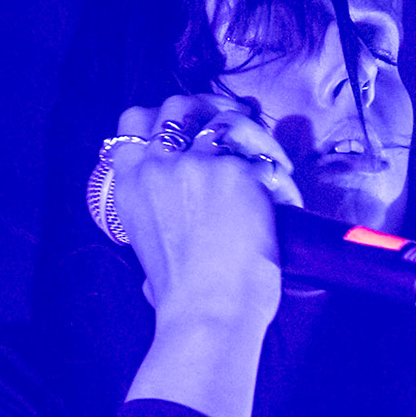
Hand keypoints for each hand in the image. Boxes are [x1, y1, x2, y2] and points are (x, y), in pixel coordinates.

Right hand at [107, 94, 285, 327]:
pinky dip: (279, 171)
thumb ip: (156, 213)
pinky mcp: (235, 172)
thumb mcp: (148, 246)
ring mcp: (195, 165)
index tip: (188, 124)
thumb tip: (180, 209)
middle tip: (232, 123)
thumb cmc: (183, 294)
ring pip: (225, 119)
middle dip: (206, 108)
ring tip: (268, 156)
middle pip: (176, 106)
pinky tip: (285, 194)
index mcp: (130, 185)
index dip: (162, 115)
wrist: (207, 310)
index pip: (133, 122)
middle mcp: (157, 167)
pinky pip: (262, 154)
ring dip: (252, 132)